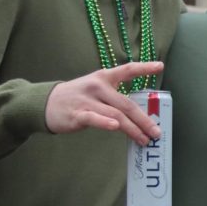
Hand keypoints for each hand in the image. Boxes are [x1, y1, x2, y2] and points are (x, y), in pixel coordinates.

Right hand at [44, 61, 164, 144]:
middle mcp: (98, 87)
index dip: (144, 67)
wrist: (46, 103)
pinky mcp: (77, 114)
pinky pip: (94, 119)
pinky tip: (116, 128)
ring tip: (144, 139)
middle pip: (126, 104)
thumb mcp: (96, 89)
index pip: (127, 70)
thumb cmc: (78, 97)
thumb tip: (140, 115)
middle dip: (144, 120)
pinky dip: (106, 123)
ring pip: (116, 115)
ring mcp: (87, 100)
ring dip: (133, 129)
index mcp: (104, 77)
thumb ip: (116, 97)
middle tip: (156, 132)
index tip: (160, 66)